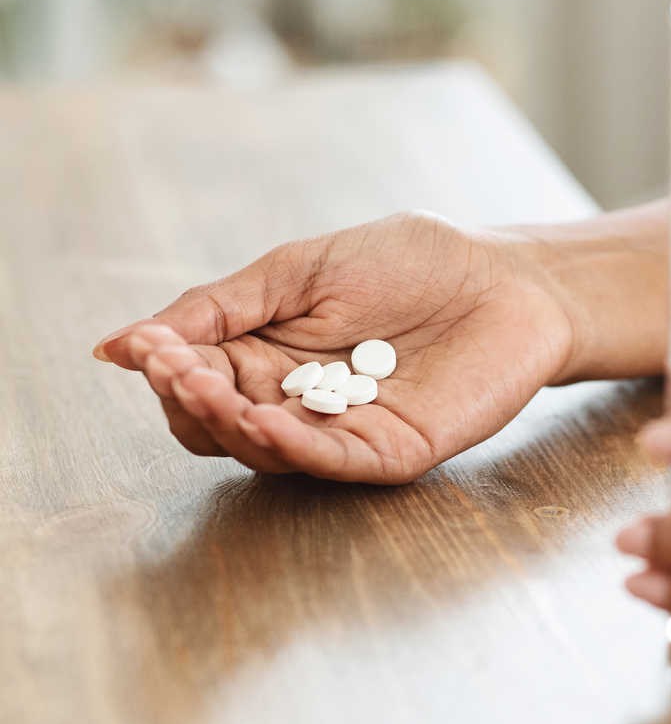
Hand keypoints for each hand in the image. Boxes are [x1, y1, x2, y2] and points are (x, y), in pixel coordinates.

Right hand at [93, 211, 575, 481]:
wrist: (502, 276)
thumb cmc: (408, 263)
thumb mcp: (296, 272)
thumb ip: (215, 310)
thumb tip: (116, 346)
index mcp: (269, 357)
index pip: (196, 385)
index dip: (169, 371)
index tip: (152, 346)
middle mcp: (298, 403)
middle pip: (219, 426)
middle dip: (189, 399)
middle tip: (176, 367)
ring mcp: (344, 431)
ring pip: (266, 450)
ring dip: (228, 424)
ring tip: (205, 388)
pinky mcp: (391, 450)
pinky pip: (331, 460)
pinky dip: (291, 445)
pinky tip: (260, 420)